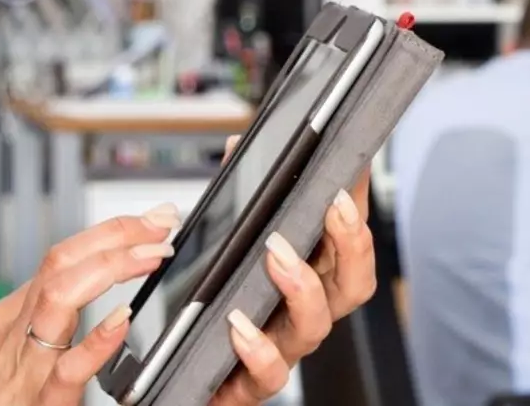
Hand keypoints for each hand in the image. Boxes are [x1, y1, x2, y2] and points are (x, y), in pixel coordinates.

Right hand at [0, 209, 178, 405]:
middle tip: (157, 223)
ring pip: (59, 298)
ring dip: (111, 267)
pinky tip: (121, 321)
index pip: (57, 260)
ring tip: (150, 254)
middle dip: (113, 236)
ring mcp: (20, 368)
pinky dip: (95, 341)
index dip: (103, 236)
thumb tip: (61, 303)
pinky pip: (66, 371)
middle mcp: (8, 334)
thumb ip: (22, 332)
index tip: (143, 225)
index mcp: (0, 321)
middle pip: (60, 264)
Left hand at [208, 136, 377, 405]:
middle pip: (352, 283)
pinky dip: (259, 350)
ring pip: (316, 325)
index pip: (345, 240)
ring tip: (276, 254)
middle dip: (351, 242)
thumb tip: (236, 147)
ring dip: (302, 287)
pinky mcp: (250, 383)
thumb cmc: (209, 307)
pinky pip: (268, 374)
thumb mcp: (218, 244)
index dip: (355, 207)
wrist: (174, 378)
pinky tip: (240, 325)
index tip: (350, 171)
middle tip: (334, 204)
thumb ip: (231, 198)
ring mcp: (281, 348)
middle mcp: (301, 313)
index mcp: (303, 276)